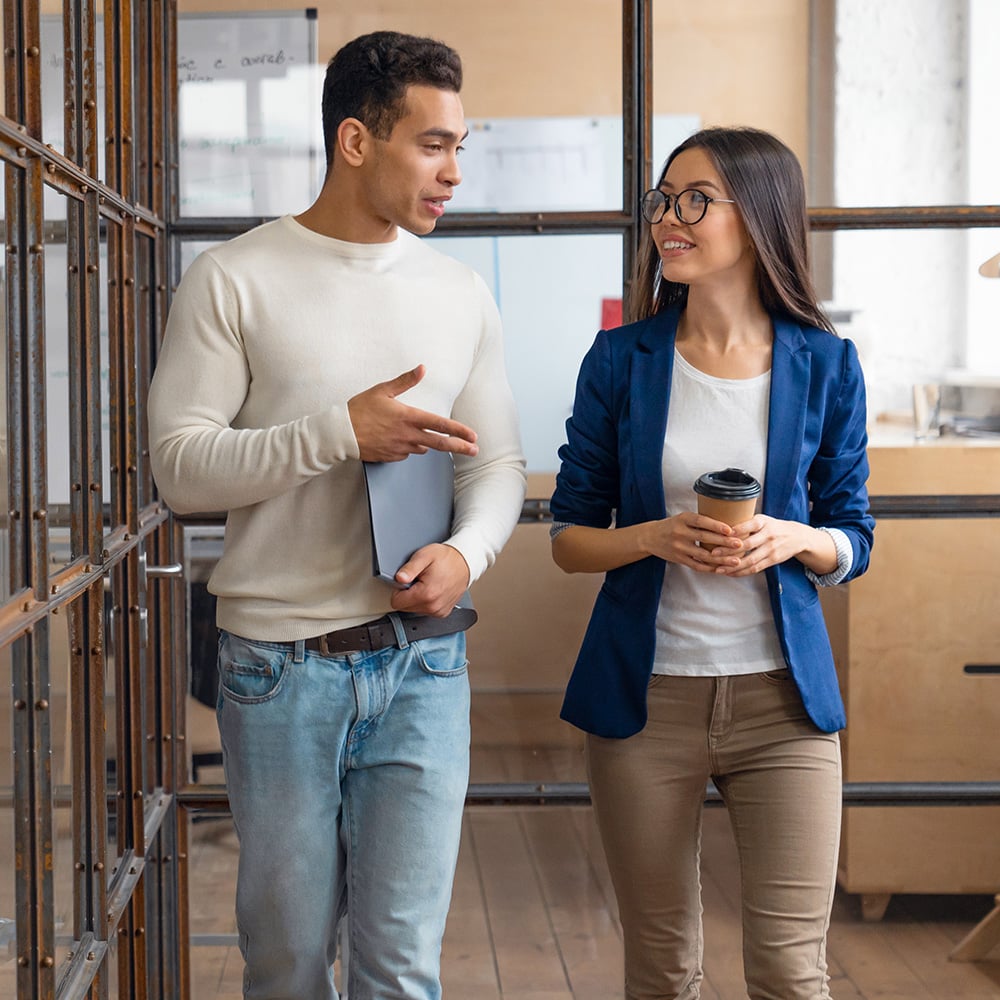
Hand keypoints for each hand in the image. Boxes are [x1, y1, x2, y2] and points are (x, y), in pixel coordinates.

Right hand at [349, 365, 478, 461]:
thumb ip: (405, 381)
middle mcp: (407, 435)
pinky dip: (408, 447)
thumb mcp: (382, 390)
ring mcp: (400, 448)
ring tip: (421, 436)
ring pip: (422, 448)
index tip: (473, 436)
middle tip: (475, 450)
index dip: (459, 431)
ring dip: (427, 443)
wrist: (340, 433)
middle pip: (440, 444)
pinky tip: (397, 439)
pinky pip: (406, 453)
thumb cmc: (359, 409)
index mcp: (408, 417)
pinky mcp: (391, 457)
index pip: (440, 425)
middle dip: (460, 447)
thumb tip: (422, 368)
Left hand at [390, 543, 470, 616]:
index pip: (396, 602)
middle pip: (405, 607)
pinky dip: (426, 601)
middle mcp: (433, 606)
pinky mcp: (442, 613)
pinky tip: (433, 589)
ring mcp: (439, 611)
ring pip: (414, 609)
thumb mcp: (424, 556)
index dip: (398, 589)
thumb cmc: (446, 558)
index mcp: (426, 594)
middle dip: (408, 593)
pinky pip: (425, 610)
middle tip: (419, 580)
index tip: (408, 580)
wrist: (464, 562)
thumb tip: (399, 578)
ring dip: (417, 598)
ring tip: (427, 583)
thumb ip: (409, 568)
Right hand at [641, 511, 744, 572]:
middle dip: (723, 542)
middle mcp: (679, 533)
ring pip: (703, 555)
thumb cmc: (672, 526)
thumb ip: (700, 521)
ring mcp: (678, 547)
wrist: (650, 537)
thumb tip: (728, 524)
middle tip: (739, 544)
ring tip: (736, 560)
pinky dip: (710, 568)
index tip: (730, 529)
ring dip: (721, 559)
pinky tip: (722, 568)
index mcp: (682, 519)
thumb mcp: (683, 518)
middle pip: (704, 538)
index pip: (701, 521)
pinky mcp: (679, 559)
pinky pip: (697, 565)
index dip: (716, 525)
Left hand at [709, 514, 814, 575]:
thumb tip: (720, 526)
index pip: (748, 526)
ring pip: (750, 560)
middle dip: (729, 550)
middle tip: (713, 554)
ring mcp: (771, 549)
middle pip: (747, 545)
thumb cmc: (773, 526)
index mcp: (763, 522)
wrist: (797, 536)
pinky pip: (755, 568)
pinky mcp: (773, 560)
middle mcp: (768, 535)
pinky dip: (741, 572)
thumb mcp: (762, 519)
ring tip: (718, 569)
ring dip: (733, 566)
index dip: (735, 531)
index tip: (720, 534)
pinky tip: (730, 573)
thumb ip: (745, 522)